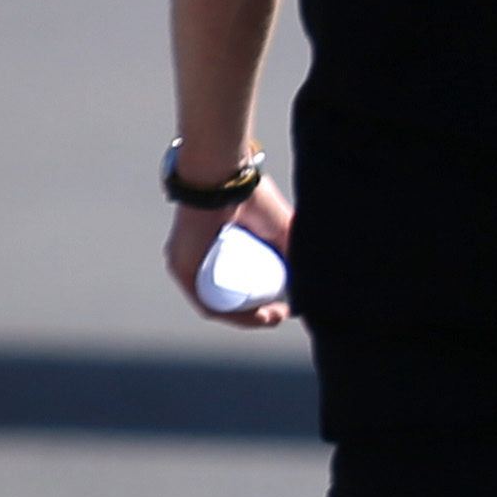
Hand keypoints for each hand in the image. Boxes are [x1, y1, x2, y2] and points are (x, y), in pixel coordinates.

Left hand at [161, 175, 296, 331]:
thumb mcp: (284, 229)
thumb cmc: (252, 196)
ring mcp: (188, 266)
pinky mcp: (180, 267)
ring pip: (220, 303)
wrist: (223, 178)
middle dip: (261, 315)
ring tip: (271, 317)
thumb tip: (316, 282)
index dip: (268, 303)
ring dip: (248, 319)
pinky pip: (204, 300)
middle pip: (233, 298)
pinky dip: (230, 314)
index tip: (288, 307)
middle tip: (282, 314)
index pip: (244, 285)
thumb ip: (297, 249)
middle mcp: (202, 261)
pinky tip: (253, 316)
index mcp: (222, 252)